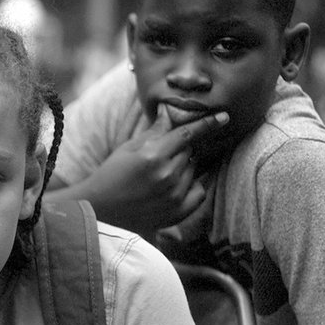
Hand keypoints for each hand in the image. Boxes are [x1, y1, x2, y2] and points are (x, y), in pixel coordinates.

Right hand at [75, 109, 227, 234]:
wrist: (100, 212)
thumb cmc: (111, 176)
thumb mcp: (129, 148)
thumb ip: (154, 131)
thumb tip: (170, 111)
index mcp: (153, 156)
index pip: (187, 134)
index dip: (207, 124)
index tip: (224, 117)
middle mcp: (167, 175)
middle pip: (190, 151)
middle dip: (180, 149)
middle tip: (161, 156)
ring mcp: (174, 195)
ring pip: (193, 170)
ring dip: (184, 167)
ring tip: (160, 175)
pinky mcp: (178, 212)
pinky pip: (199, 192)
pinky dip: (193, 185)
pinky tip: (176, 186)